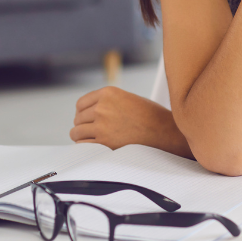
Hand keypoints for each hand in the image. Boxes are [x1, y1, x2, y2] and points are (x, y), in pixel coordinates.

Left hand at [71, 86, 191, 156]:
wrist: (165, 132)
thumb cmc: (151, 117)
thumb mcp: (129, 99)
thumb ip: (109, 102)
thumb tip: (90, 112)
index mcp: (108, 93)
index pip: (81, 104)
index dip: (82, 113)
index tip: (87, 119)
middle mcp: (102, 107)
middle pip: (78, 119)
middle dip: (84, 125)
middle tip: (95, 131)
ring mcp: (101, 125)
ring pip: (76, 132)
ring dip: (83, 137)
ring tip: (95, 139)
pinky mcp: (103, 142)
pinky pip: (82, 145)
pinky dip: (86, 148)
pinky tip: (96, 147)